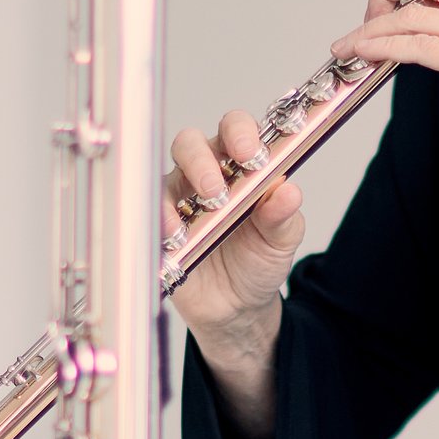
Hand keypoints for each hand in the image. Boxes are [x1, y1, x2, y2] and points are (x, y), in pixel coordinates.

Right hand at [165, 111, 301, 438]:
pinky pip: (150, 215)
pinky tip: (175, 233)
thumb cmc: (258, 261)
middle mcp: (205, 174)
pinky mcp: (159, 228)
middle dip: (202, 161)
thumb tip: (289, 192)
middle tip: (217, 190)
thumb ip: (284, 216)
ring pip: (165, 176)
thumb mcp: (280, 240)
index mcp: (240, 166)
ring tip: (201, 211)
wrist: (238, 308)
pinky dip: (161, 220)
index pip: (235, 130)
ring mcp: (178, 200)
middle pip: (190, 144)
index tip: (250, 153)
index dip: (240, 132)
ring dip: (180, 191)